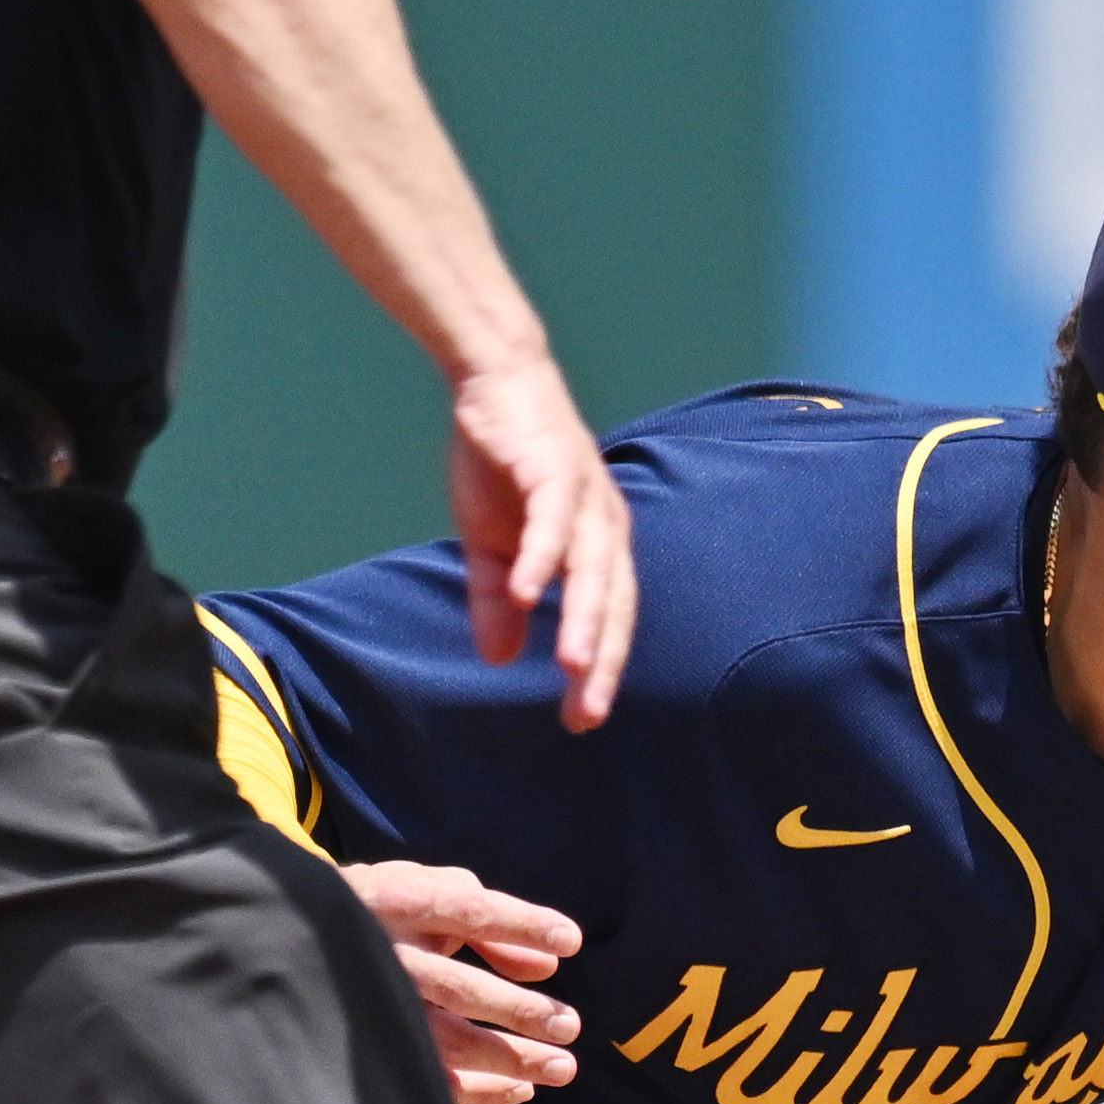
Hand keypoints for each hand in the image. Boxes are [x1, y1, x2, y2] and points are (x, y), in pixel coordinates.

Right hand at [343, 860, 584, 1103]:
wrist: (299, 934)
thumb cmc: (390, 909)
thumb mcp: (433, 893)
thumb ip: (492, 925)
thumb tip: (546, 968)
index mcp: (399, 901)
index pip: (468, 912)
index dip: (520, 926)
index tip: (570, 942)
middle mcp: (382, 954)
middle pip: (457, 988)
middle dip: (519, 1011)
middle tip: (569, 1025)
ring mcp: (373, 1004)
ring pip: (444, 1041)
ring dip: (509, 1060)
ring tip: (562, 1067)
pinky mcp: (372, 1046)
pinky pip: (427, 1077)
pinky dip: (479, 1090)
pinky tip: (521, 1089)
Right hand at [444, 352, 635, 731]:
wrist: (496, 384)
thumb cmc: (502, 464)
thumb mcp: (491, 542)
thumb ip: (496, 599)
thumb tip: (497, 658)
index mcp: (598, 546)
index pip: (609, 618)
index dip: (598, 668)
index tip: (581, 719)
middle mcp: (604, 526)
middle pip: (612, 602)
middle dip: (601, 660)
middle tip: (586, 713)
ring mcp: (583, 496)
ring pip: (592, 568)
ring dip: (582, 617)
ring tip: (571, 668)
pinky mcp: (554, 468)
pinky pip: (553, 520)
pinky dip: (543, 556)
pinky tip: (527, 594)